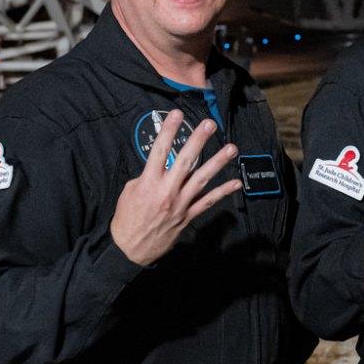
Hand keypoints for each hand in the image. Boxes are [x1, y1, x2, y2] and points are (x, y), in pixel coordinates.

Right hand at [110, 111, 241, 265]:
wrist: (129, 249)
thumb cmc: (127, 218)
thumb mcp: (129, 192)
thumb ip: (146, 176)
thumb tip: (160, 166)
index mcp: (149, 183)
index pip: (159, 151)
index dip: (168, 131)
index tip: (176, 114)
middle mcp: (166, 191)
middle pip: (185, 161)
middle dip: (198, 141)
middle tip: (210, 124)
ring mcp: (180, 204)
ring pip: (201, 179)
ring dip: (218, 163)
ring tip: (231, 148)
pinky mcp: (187, 217)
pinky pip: (208, 202)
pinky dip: (222, 192)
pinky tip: (236, 182)